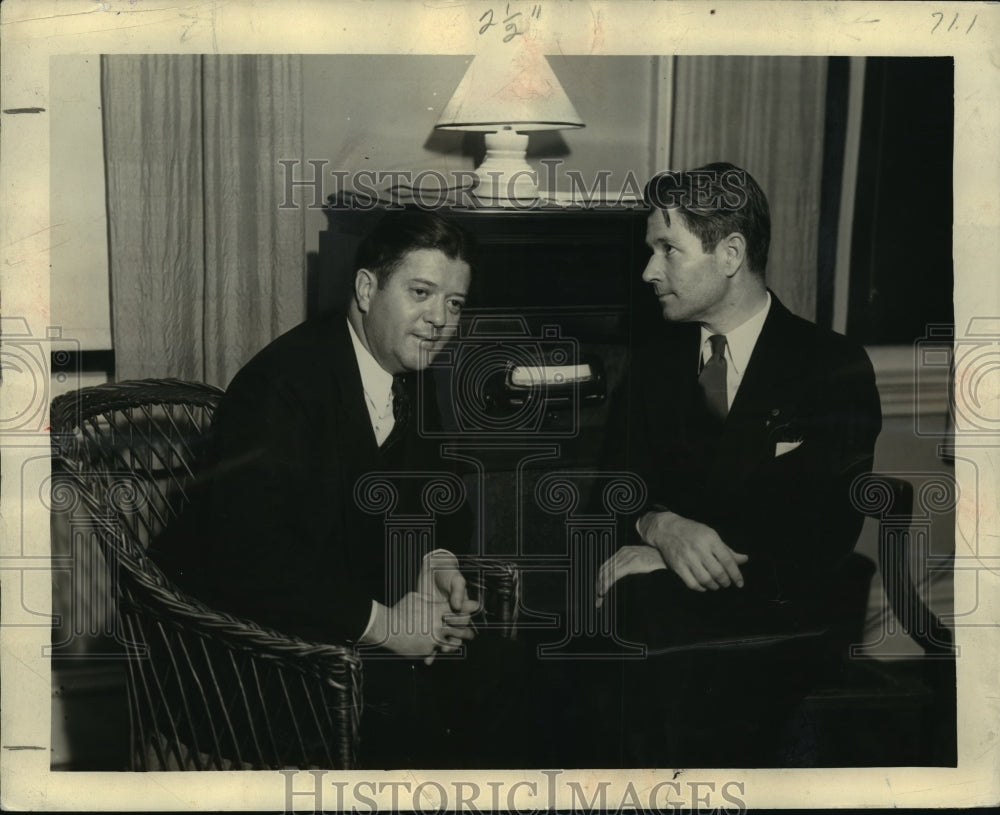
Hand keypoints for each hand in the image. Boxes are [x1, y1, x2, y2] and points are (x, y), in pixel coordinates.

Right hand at [376, 592, 475, 664]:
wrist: (385, 628)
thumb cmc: (399, 610)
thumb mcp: (415, 598)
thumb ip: (428, 600)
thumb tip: (434, 599)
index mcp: (435, 612)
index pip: (457, 609)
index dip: (468, 607)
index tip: (476, 606)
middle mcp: (437, 627)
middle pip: (458, 629)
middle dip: (467, 631)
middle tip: (472, 633)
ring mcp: (432, 640)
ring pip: (450, 644)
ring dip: (456, 644)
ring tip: (459, 644)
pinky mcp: (425, 651)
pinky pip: (435, 652)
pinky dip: (437, 651)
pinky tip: (440, 651)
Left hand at [417, 550, 479, 664]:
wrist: (432, 569)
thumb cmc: (447, 572)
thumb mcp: (455, 579)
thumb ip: (458, 591)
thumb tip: (457, 605)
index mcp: (461, 607)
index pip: (462, 622)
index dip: (457, 627)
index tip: (450, 627)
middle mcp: (452, 615)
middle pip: (454, 635)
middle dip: (450, 644)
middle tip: (444, 649)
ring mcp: (440, 619)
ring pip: (442, 638)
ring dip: (438, 649)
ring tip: (432, 656)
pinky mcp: (429, 620)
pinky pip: (430, 635)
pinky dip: (427, 646)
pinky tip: (423, 655)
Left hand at [594, 544, 666, 607]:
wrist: (671, 558)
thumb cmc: (659, 563)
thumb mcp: (642, 563)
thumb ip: (632, 567)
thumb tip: (622, 580)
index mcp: (624, 552)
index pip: (606, 565)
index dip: (600, 579)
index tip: (598, 590)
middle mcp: (624, 552)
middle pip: (604, 569)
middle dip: (598, 584)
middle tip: (597, 598)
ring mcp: (628, 556)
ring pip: (606, 572)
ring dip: (600, 586)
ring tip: (599, 598)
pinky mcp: (633, 563)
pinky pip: (614, 574)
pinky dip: (606, 584)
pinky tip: (604, 591)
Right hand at [636, 511, 748, 591]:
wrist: (667, 529)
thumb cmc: (693, 532)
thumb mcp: (711, 536)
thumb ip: (727, 550)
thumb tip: (745, 560)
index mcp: (710, 539)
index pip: (728, 561)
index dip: (736, 574)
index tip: (740, 583)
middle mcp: (699, 548)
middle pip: (718, 572)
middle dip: (725, 581)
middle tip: (727, 583)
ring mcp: (687, 558)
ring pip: (705, 580)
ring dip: (714, 586)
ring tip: (716, 585)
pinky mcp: (677, 566)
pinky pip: (692, 583)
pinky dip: (700, 588)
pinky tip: (704, 586)